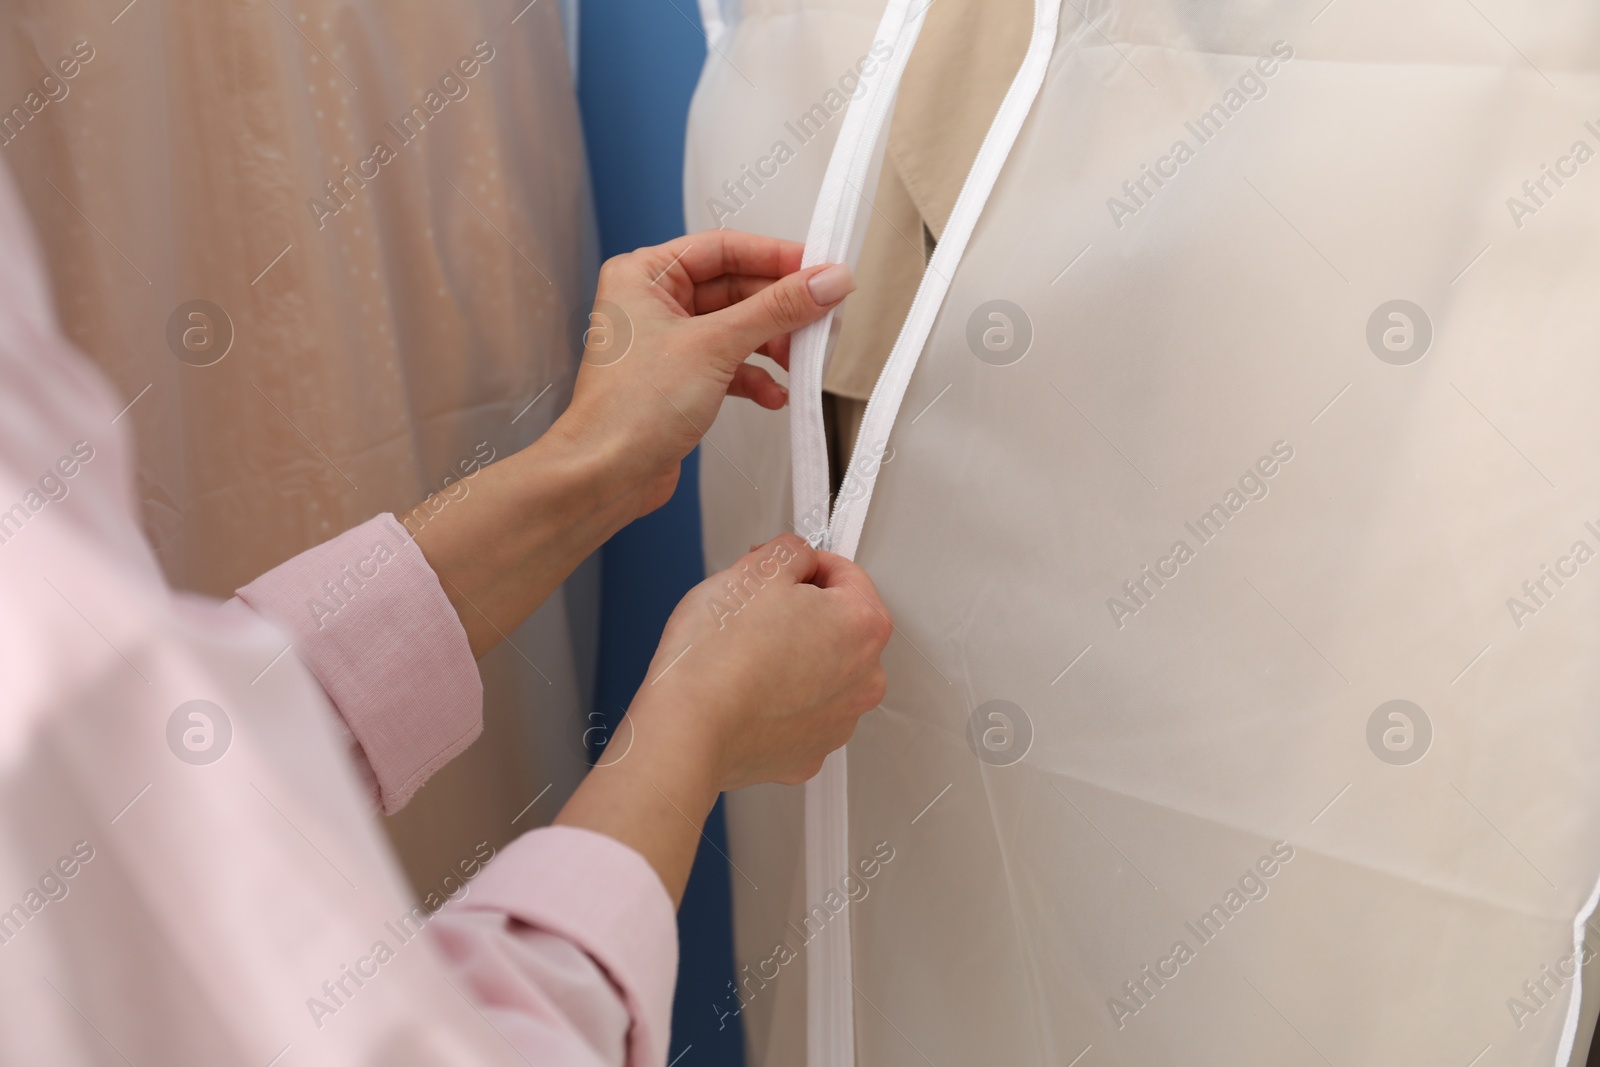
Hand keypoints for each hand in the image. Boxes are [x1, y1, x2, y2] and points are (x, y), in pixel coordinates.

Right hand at [554, 535, 891, 902]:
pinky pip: (799, 714)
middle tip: (755, 612)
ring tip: (744, 656)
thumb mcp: (754, 567)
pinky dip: (779, 701)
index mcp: (863, 626)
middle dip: (801, 614)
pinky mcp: (807, 754)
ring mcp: (838, 723)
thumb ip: (790, 551)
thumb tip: (796, 558)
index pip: (847, 575)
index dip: (806, 564)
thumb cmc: (717, 656)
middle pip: (838, 627)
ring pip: (820, 673)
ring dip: (792, 659)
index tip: (781, 569)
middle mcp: (864, 679)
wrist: (686, 729)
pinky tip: (746, 692)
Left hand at [558, 231, 854, 519]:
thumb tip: (826, 281)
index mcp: (644, 274)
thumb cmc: (631, 408)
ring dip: (773, 345)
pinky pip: (730, 364)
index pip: (724, 249)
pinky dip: (756, 377)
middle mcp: (652, 302)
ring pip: (737, 329)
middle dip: (780, 309)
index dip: (776, 257)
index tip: (820, 269)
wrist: (604, 476)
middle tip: (823, 318)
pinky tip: (775, 395)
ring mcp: (667, 343)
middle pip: (736, 289)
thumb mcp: (715, 345)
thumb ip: (777, 310)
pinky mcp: (680, 380)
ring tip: (800, 362)